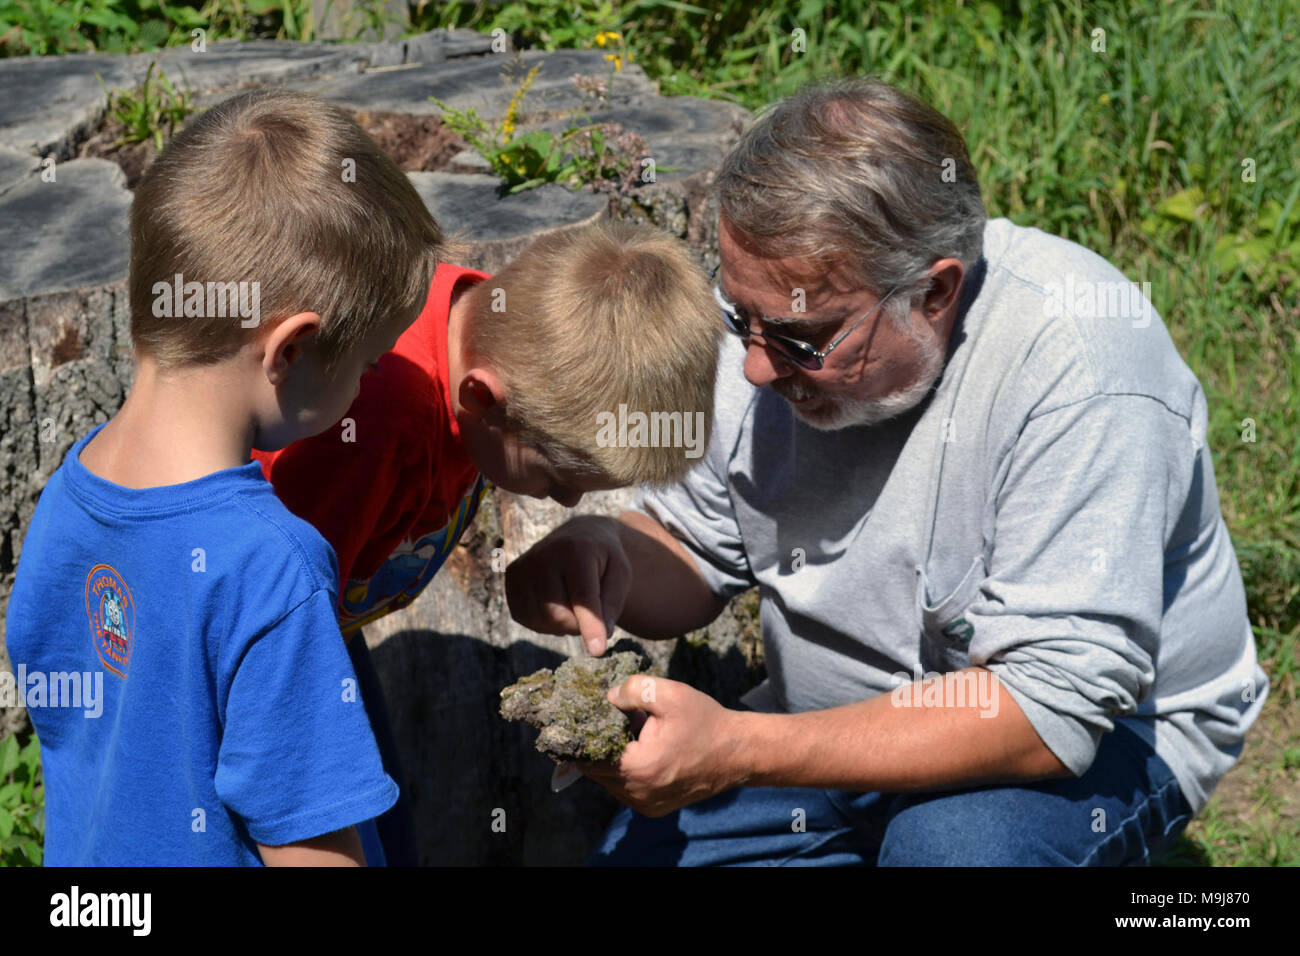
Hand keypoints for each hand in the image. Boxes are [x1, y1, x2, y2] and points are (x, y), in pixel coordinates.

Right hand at [505, 516, 631, 655]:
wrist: (578, 537)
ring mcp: (523, 567)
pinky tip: (556, 604)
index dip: (591, 626)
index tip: (598, 651)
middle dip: (579, 624)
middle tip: (592, 611)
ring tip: (574, 604)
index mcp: (576, 551)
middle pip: (558, 615)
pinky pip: (525, 618)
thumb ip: (612, 605)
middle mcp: (543, 555)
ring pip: (540, 620)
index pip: (582, 597)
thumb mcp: (620, 575)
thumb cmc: (603, 561)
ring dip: (562, 624)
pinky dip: (544, 621)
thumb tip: (599, 638)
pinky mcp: (511, 579)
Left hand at [578, 674, 747, 816]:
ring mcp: (646, 805)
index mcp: (637, 768)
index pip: (587, 757)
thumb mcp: (670, 694)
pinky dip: (626, 772)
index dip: (582, 736)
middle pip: (596, 770)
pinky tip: (642, 751)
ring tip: (632, 735)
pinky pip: (626, 789)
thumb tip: (608, 697)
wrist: (738, 752)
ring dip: (613, 759)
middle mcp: (637, 793)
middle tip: (610, 721)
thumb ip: (633, 689)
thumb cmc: (705, 722)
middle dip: (598, 745)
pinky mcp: (654, 808)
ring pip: (610, 780)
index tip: (584, 718)